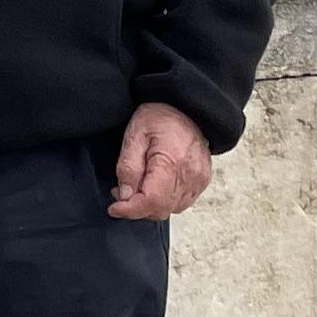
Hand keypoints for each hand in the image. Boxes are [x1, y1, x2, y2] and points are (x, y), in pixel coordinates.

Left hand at [108, 102, 212, 220]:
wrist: (186, 107)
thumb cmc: (159, 116)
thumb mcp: (134, 135)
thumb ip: (128, 167)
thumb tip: (125, 195)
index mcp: (172, 162)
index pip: (152, 201)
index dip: (130, 210)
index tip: (114, 208)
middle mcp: (190, 175)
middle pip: (161, 209)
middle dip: (137, 207)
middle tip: (120, 193)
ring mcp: (199, 179)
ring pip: (171, 209)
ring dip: (150, 205)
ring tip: (135, 186)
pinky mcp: (202, 180)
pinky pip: (181, 202)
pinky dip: (164, 201)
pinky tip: (153, 187)